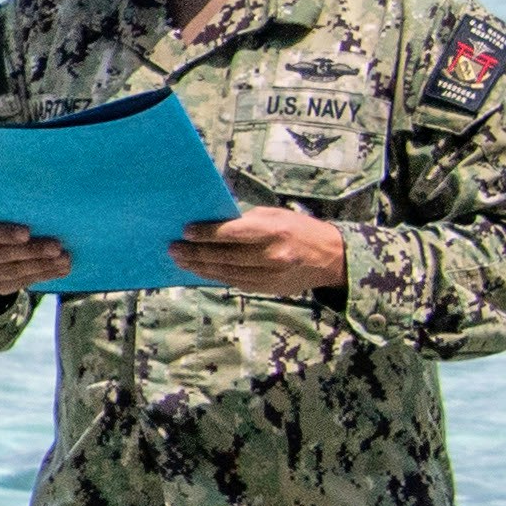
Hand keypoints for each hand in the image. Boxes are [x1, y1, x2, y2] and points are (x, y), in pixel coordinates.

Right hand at [0, 220, 74, 298]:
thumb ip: (11, 214)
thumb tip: (44, 212)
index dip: (5, 234)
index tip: (27, 232)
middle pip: (2, 255)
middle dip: (32, 252)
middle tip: (56, 247)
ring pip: (15, 272)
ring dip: (43, 266)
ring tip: (65, 259)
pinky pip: (22, 283)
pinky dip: (44, 276)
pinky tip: (60, 270)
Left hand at [168, 205, 352, 296]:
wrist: (332, 259)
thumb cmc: (299, 229)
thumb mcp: (276, 215)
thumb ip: (246, 220)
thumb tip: (212, 222)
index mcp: (274, 231)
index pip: (232, 233)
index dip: (206, 233)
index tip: (186, 231)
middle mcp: (272, 255)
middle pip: (225, 256)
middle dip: (196, 253)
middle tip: (173, 248)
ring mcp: (270, 276)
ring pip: (226, 273)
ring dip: (200, 267)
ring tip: (181, 260)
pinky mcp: (268, 289)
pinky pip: (235, 282)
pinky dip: (215, 277)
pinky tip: (201, 270)